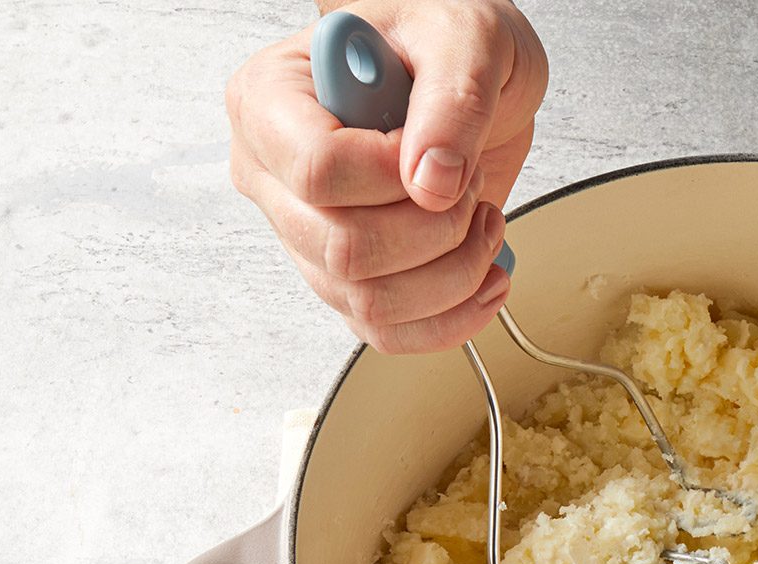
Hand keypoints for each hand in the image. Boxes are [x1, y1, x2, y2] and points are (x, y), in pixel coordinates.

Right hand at [226, 0, 547, 353]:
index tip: (443, 149)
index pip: (318, 173)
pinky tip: (486, 276)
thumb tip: (432, 181)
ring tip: (484, 219)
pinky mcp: (347, 279)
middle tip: (472, 180)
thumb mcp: (464, 38)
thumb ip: (451, 102)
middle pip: (343, 251)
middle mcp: (273, 174)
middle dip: (436, 231)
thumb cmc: (443, 36)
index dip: (395, 178)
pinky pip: (388, 333)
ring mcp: (306, 234)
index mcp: (271, 100)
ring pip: (368, 303)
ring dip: (453, 276)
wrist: (466, 70)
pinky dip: (452, 319)